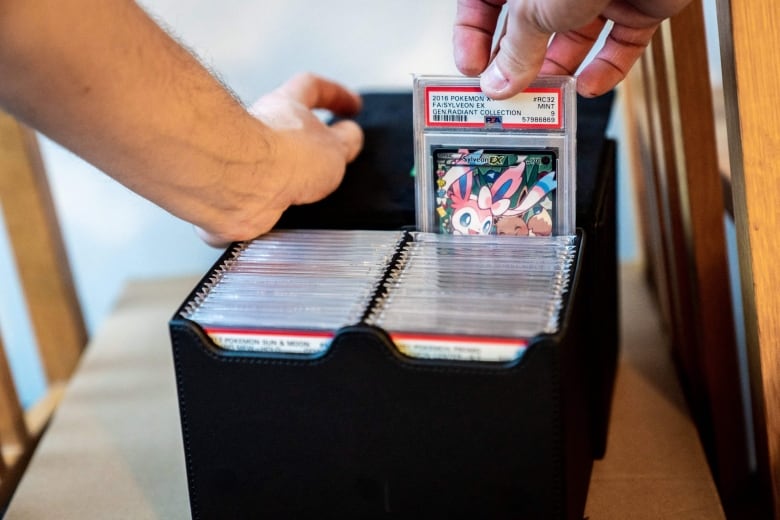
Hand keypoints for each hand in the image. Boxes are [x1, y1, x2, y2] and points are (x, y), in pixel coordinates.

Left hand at [195, 73, 362, 245]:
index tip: (352, 106)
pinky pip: (260, 197)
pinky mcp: (236, 191)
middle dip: (310, 144)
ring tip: (311, 196)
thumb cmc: (282, 156)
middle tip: (331, 158)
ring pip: (274, 166)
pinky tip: (287, 215)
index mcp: (286, 107)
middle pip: (288, 128)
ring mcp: (245, 161)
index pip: (312, 87)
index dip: (335, 94)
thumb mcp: (335, 147)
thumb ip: (346, 140)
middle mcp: (261, 129)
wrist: (242, 185)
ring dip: (293, 180)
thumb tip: (351, 135)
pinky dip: (275, 206)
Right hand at [453, 0, 691, 98]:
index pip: (484, 2)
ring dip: (560, 70)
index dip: (473, 36)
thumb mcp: (533, 8)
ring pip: (573, 38)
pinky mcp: (636, 4)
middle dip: (519, 61)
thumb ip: (515, 50)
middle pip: (528, 24)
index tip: (473, 69)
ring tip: (549, 95)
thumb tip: (498, 82)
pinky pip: (619, 44)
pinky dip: (606, 69)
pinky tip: (589, 87)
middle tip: (510, 91)